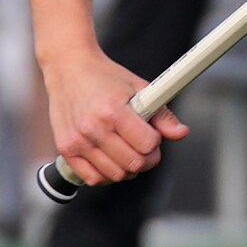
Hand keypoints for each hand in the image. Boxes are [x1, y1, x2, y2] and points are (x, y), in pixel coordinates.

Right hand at [39, 45, 185, 186]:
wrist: (68, 68)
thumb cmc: (103, 76)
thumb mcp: (137, 87)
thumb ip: (161, 114)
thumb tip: (181, 133)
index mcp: (113, 110)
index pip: (148, 145)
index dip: (155, 142)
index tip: (151, 134)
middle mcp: (93, 127)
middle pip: (134, 164)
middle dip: (146, 158)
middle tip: (143, 146)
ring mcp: (78, 140)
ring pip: (116, 175)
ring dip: (127, 168)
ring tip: (125, 150)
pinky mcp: (66, 148)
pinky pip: (93, 178)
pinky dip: (106, 174)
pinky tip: (109, 159)